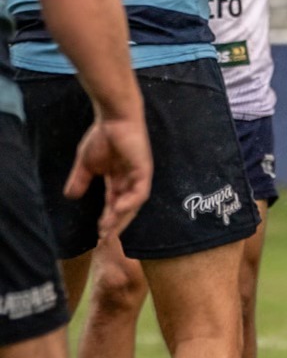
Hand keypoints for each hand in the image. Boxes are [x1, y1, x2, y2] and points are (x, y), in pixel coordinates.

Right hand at [66, 111, 152, 240]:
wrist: (113, 118)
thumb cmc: (102, 136)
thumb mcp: (86, 164)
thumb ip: (80, 180)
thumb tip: (70, 196)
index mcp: (118, 180)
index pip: (113, 206)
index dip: (107, 221)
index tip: (97, 236)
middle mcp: (130, 181)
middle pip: (125, 209)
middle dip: (115, 225)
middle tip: (103, 239)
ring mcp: (138, 176)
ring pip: (133, 204)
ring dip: (121, 217)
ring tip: (108, 228)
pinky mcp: (144, 169)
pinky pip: (140, 191)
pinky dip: (130, 202)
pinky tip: (117, 209)